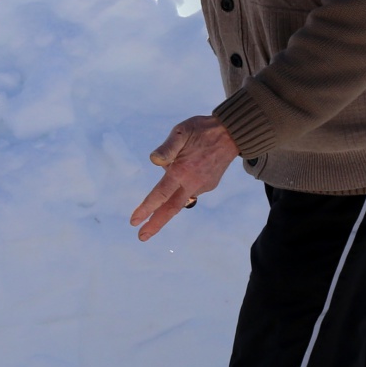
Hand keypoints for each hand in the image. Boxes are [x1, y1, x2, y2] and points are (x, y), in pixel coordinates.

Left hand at [130, 115, 239, 240]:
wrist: (232, 133)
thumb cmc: (202, 130)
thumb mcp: (181, 131)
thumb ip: (167, 147)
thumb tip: (154, 160)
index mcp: (182, 171)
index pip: (160, 195)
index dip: (146, 209)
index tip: (134, 221)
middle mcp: (192, 183)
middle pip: (171, 209)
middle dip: (155, 224)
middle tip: (141, 236)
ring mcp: (202, 186)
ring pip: (180, 198)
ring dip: (168, 202)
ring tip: (171, 178)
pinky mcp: (209, 185)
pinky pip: (190, 189)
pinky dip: (181, 185)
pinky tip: (185, 169)